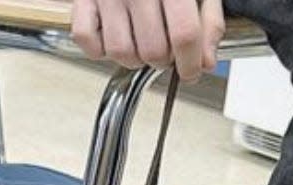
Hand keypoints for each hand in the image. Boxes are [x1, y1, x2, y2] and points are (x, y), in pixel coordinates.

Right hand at [71, 0, 225, 82]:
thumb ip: (208, 19)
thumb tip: (205, 60)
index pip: (184, 34)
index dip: (190, 62)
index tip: (190, 70)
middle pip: (153, 51)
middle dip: (163, 59)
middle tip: (166, 47)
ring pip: (121, 54)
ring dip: (134, 58)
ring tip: (141, 40)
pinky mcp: (84, 1)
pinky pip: (88, 43)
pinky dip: (100, 48)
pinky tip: (116, 34)